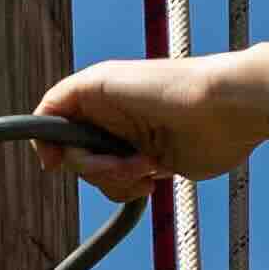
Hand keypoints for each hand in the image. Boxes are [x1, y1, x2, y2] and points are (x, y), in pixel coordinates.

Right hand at [32, 41, 268, 196]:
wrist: (223, 110)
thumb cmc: (167, 88)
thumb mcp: (101, 81)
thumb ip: (59, 101)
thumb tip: (46, 147)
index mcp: (94, 98)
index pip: (54, 127)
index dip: (52, 147)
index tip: (56, 163)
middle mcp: (109, 121)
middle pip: (76, 160)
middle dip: (96, 166)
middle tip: (122, 160)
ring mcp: (130, 145)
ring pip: (100, 179)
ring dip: (119, 178)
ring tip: (148, 165)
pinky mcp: (152, 166)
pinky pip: (126, 189)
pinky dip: (135, 186)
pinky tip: (157, 173)